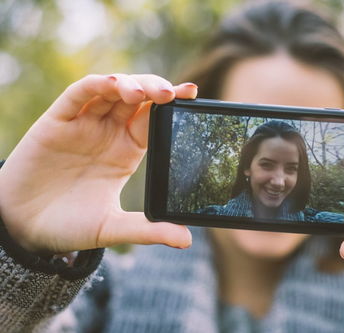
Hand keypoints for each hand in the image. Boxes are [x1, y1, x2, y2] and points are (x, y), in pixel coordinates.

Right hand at [0, 74, 196, 253]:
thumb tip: (187, 241)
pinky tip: (111, 83)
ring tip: (145, 92)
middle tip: (173, 93)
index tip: (192, 96)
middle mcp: (107, 132)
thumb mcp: (112, 228)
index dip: (172, 105)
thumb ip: (148, 230)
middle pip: (136, 98)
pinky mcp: (56, 122)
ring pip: (110, 91)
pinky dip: (95, 86)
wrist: (24, 230)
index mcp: (126, 150)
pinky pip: (77, 96)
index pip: (153, 119)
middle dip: (156, 90)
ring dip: (129, 85)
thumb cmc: (70, 225)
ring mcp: (82, 125)